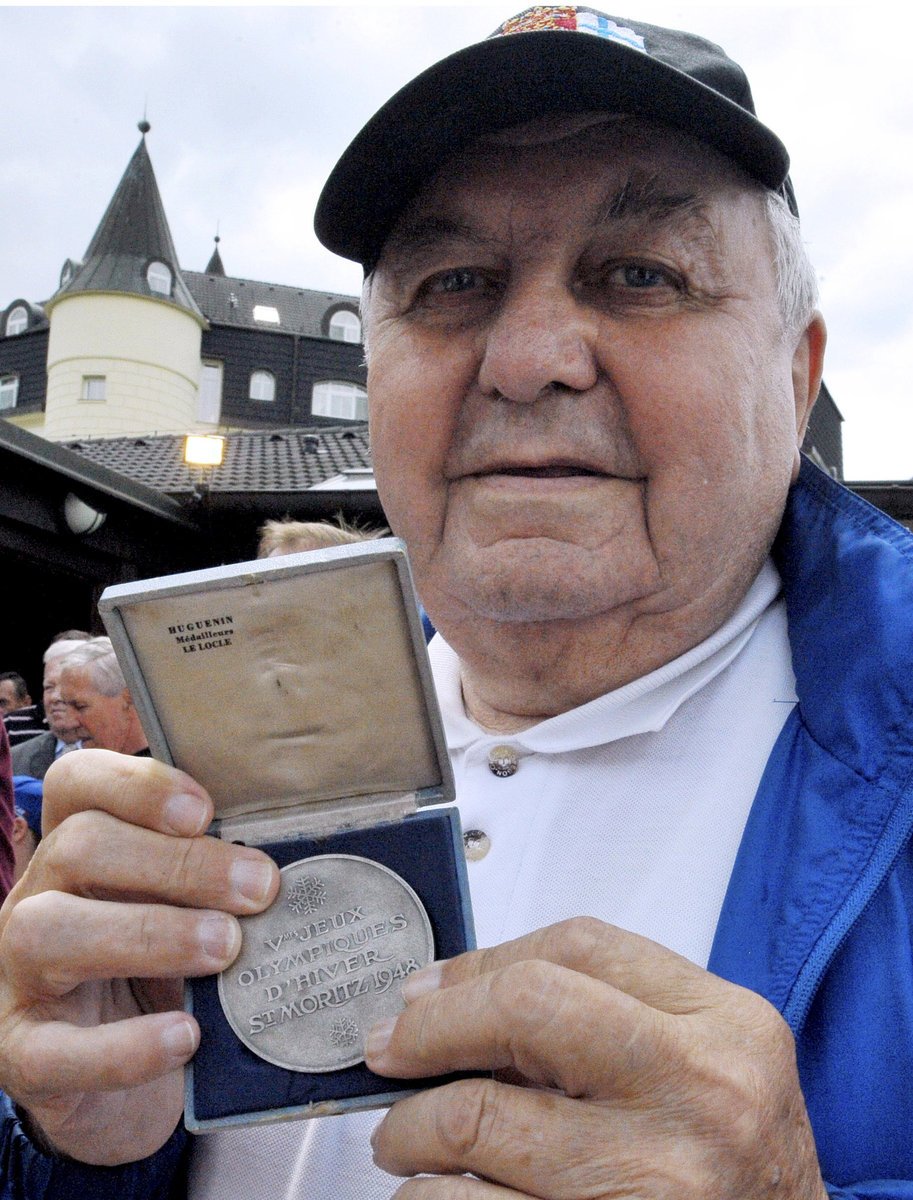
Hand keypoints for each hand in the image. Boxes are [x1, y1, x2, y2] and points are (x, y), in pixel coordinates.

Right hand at [0, 749, 278, 1164]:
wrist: (119, 1089)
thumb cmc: (165, 976)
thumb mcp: (188, 912)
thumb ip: (222, 880)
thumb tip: (295, 864)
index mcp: (77, 848)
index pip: (78, 783)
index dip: (137, 785)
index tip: (206, 811)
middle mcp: (37, 897)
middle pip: (78, 845)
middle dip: (176, 862)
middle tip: (258, 888)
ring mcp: (17, 977)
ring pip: (48, 930)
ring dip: (148, 934)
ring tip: (225, 948)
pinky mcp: (22, 1055)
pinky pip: (54, 1050)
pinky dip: (123, 1046)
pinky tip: (185, 1037)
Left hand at [365, 918, 827, 1199]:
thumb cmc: (737, 1173)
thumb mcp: (707, 1067)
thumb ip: (605, 1016)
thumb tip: (447, 999)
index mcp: (723, 1028)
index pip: (579, 946)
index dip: (483, 961)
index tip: (429, 990)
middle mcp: (698, 1096)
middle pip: (524, 1008)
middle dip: (433, 1025)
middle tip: (390, 1047)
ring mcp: (652, 1182)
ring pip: (475, 1122)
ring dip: (411, 1129)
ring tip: (406, 1139)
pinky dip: (429, 1197)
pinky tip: (437, 1193)